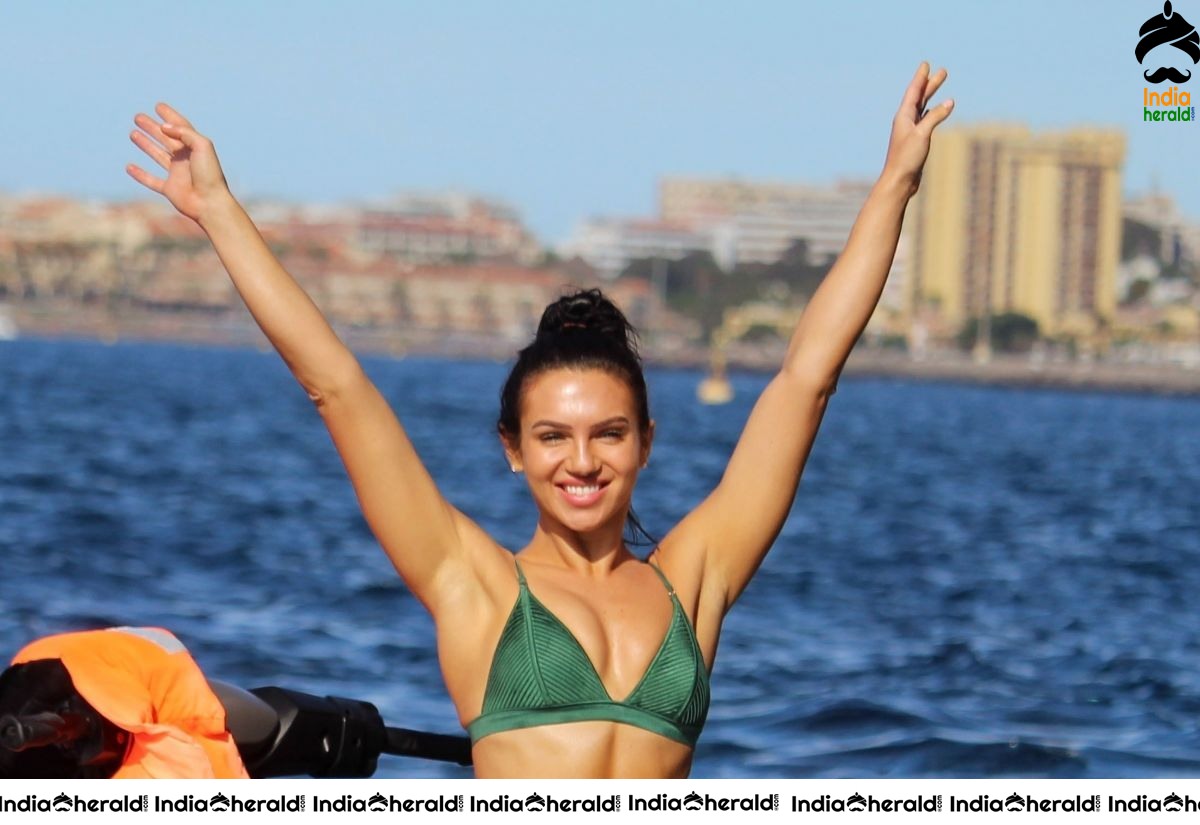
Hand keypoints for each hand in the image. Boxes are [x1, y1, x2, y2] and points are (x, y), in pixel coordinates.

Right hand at [127, 104, 230, 222]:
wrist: (210, 202)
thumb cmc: (209, 174)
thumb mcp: (201, 145)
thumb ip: (184, 132)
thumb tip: (164, 127)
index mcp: (195, 148)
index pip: (181, 128)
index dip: (170, 116)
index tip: (158, 106)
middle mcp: (186, 159)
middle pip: (166, 139)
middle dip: (153, 127)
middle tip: (138, 117)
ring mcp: (177, 174)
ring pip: (158, 155)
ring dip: (146, 144)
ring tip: (132, 133)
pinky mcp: (170, 189)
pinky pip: (151, 180)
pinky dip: (140, 174)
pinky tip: (128, 167)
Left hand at [881, 63, 952, 197]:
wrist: (899, 180)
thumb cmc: (907, 158)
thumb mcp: (922, 134)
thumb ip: (935, 116)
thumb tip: (950, 102)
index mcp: (903, 116)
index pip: (914, 92)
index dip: (920, 78)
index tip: (926, 64)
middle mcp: (906, 121)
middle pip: (919, 97)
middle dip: (930, 84)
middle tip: (943, 72)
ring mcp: (910, 130)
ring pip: (922, 107)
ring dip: (931, 95)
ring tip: (939, 84)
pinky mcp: (916, 140)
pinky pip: (925, 119)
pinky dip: (932, 112)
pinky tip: (936, 110)